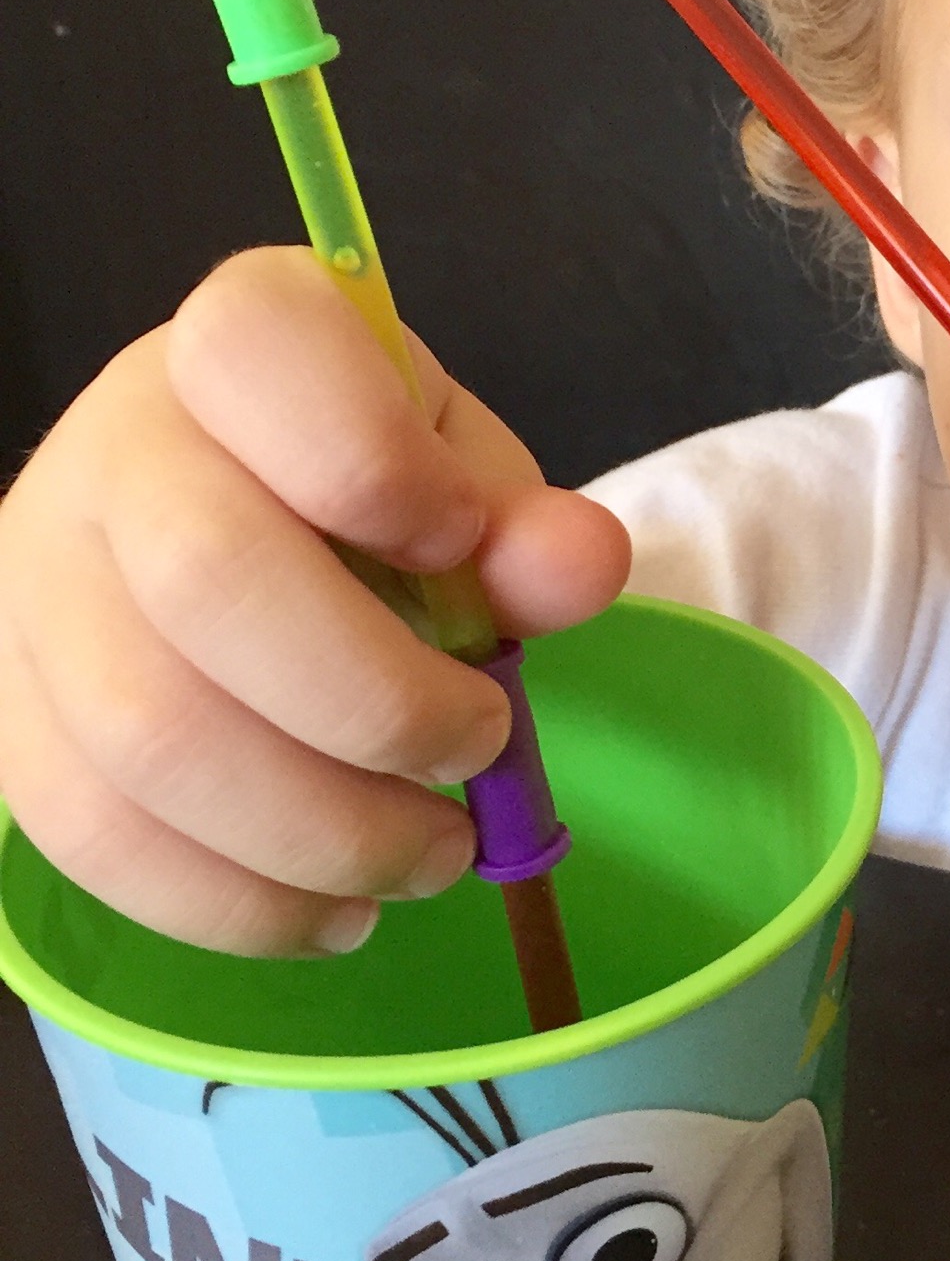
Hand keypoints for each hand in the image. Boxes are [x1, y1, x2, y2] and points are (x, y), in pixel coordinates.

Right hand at [0, 248, 628, 956]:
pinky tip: (331, 914)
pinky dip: (236, 903)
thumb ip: (522, 527)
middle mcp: (108, 450)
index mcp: (238, 346)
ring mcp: (33, 586)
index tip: (461, 548)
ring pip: (149, 737)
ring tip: (430, 857)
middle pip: (208, 581)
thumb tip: (581, 567)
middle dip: (377, 704)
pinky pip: (92, 836)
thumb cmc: (367, 496)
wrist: (224, 533)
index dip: (374, 467)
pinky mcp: (9, 717)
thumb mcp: (462, 477)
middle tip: (478, 749)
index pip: (259, 358)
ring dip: (322, 833)